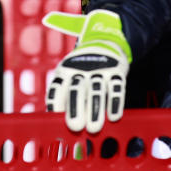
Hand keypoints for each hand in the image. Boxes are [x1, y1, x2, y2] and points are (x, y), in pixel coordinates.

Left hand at [43, 9, 130, 133]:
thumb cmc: (81, 70)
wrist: (103, 42)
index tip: (54, 118)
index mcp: (64, 72)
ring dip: (95, 109)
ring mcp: (98, 69)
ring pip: (96, 89)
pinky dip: (115, 101)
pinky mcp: (116, 70)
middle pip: (76, 89)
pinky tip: (113, 116)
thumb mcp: (68, 76)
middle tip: (75, 126)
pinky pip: (116, 86)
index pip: (56, 87)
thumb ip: (64, 98)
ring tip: (94, 128)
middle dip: (75, 108)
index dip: (54, 102)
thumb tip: (56, 125)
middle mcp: (80, 69)